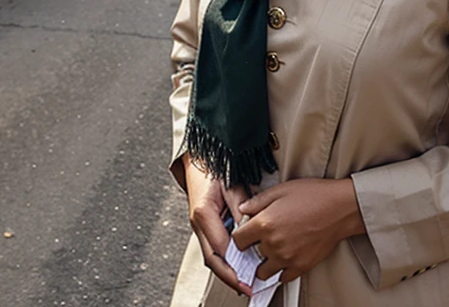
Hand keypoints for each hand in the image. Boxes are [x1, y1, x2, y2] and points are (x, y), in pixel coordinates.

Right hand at [184, 155, 250, 296]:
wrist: (197, 159)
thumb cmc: (213, 168)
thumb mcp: (231, 183)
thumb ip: (241, 205)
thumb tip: (251, 227)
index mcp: (203, 213)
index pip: (220, 247)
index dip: (234, 266)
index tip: (248, 278)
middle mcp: (198, 222)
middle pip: (213, 258)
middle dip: (230, 277)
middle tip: (248, 289)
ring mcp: (199, 225)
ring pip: (212, 255)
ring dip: (228, 271)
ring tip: (246, 284)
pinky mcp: (203, 225)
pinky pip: (214, 247)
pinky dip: (226, 259)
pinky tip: (238, 266)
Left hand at [233, 178, 364, 282]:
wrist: (340, 208)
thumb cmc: (313, 195)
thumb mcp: (280, 190)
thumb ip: (257, 201)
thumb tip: (243, 209)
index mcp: (265, 223)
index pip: (238, 239)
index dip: (240, 234)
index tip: (245, 232)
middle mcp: (273, 244)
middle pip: (250, 255)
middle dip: (253, 246)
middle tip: (261, 237)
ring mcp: (287, 258)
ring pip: (264, 271)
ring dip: (264, 261)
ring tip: (272, 248)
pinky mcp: (301, 267)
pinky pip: (282, 278)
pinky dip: (280, 270)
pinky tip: (284, 257)